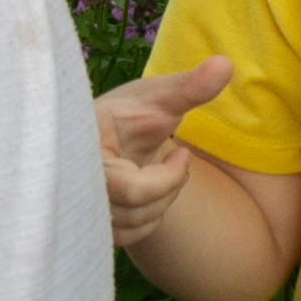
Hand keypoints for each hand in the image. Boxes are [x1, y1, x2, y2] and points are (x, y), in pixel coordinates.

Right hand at [96, 57, 234, 255]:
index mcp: (82, 151)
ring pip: (132, 226)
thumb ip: (191, 87)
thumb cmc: (129, 113)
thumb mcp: (159, 97)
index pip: (133, 189)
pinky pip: (125, 236)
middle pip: (134, 211)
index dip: (168, 177)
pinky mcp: (86, 224)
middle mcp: (72, 184)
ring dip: (159, 202)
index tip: (181, 152)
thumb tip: (227, 64)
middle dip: (165, 189)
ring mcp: (77, 206)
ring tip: (157, 174)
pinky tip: (146, 191)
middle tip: (171, 164)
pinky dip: (147, 217)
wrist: (104, 135)